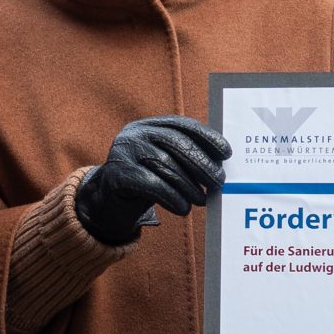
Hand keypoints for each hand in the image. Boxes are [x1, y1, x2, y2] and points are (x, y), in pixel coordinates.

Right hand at [73, 116, 232, 243]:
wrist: (107, 200)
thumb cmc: (145, 180)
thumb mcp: (163, 163)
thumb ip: (185, 158)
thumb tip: (220, 166)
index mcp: (150, 125)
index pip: (183, 125)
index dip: (207, 137)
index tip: (226, 153)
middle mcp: (135, 133)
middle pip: (175, 143)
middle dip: (202, 164)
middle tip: (219, 182)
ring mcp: (123, 151)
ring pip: (165, 165)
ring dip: (189, 186)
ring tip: (202, 200)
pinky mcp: (117, 174)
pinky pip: (151, 184)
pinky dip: (171, 197)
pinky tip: (183, 208)